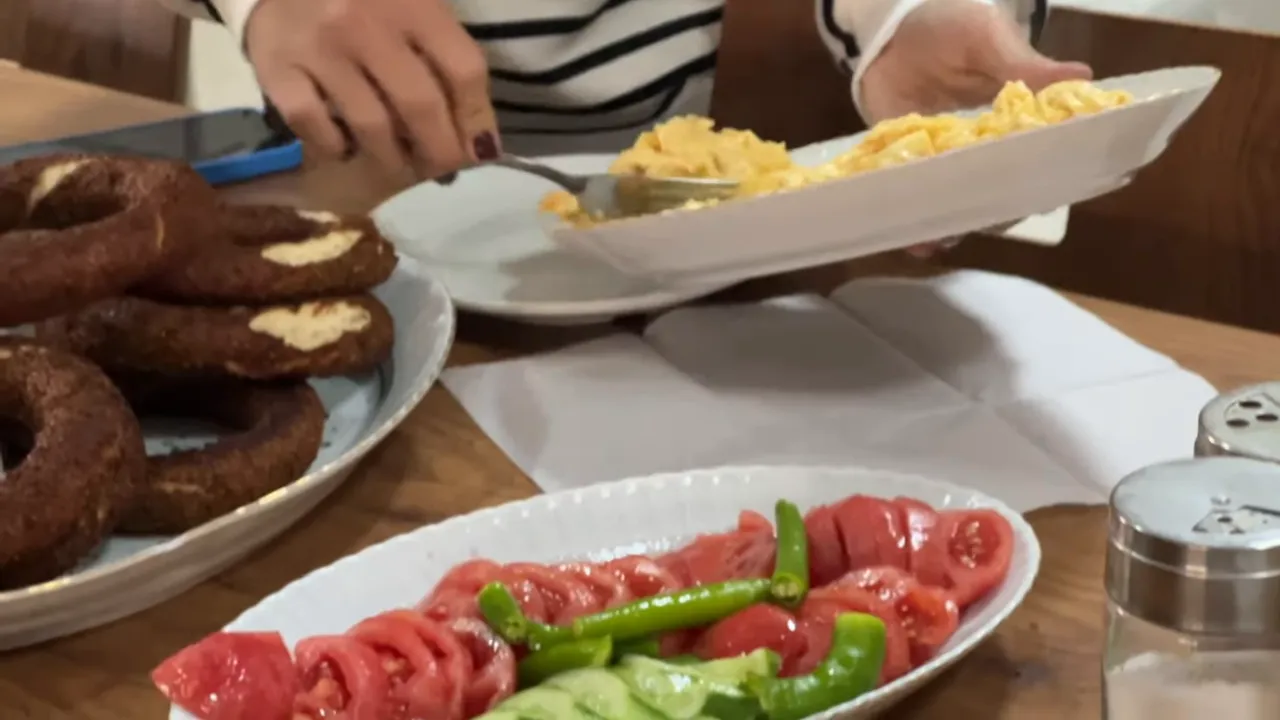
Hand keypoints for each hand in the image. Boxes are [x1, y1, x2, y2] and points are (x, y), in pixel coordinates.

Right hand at [244, 0, 499, 179]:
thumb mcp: (412, 2)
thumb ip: (444, 54)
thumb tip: (477, 135)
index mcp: (413, 2)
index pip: (464, 70)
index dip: (479, 118)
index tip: (481, 148)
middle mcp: (366, 23)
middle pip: (421, 107)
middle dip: (440, 152)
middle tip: (441, 168)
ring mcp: (320, 47)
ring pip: (372, 126)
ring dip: (393, 158)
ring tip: (398, 162)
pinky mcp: (277, 67)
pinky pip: (314, 126)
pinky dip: (334, 146)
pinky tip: (343, 146)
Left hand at [860, 0, 1091, 257]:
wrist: (888, 26)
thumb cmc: (948, 24)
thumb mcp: (986, 37)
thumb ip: (1023, 64)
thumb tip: (1083, 78)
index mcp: (1012, 121)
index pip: (1035, 160)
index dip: (1040, 182)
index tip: (1040, 200)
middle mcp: (980, 149)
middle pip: (993, 192)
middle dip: (990, 213)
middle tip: (983, 223)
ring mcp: (941, 159)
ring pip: (952, 203)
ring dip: (948, 225)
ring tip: (939, 240)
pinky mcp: (901, 162)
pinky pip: (909, 196)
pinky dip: (909, 220)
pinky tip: (910, 240)